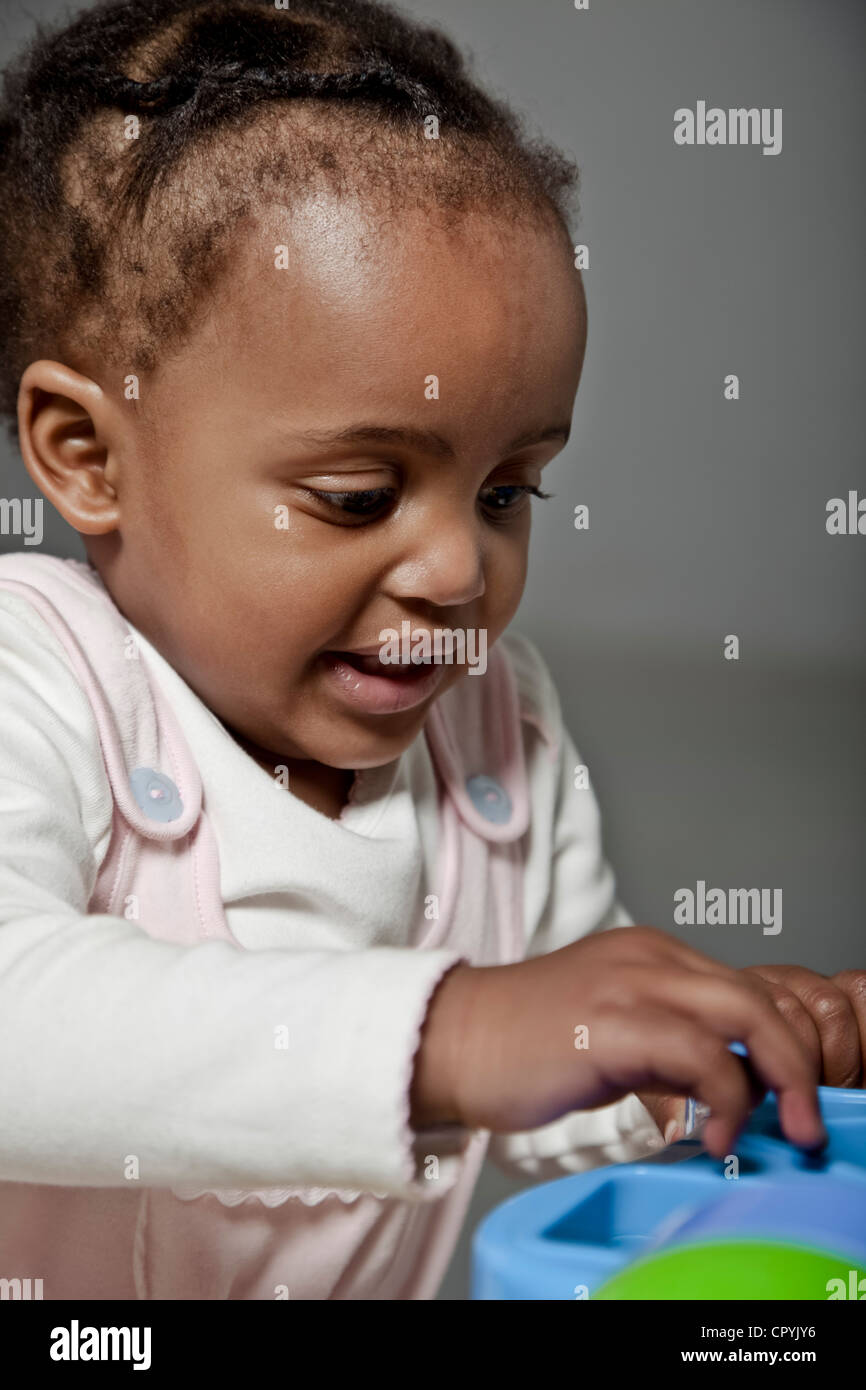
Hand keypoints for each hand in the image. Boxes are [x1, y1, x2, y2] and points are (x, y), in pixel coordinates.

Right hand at [414, 925, 826, 1157]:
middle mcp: (648, 956)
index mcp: (650, 953)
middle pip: (759, 997)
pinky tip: (712, 1132)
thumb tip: (732, 1083)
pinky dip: (727, 1097)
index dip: (779, 1043)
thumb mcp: (613, 1029)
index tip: (787, 1096)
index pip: (746, 988)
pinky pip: (702, 1054)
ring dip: (779, 1079)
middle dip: (797, 1062)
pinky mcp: (612, 1023)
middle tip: (806, 1119)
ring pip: (745, 1014)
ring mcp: (630, 983)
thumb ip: (670, 1041)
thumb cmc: (522, 1045)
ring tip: (774, 1129)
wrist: (449, 1039)